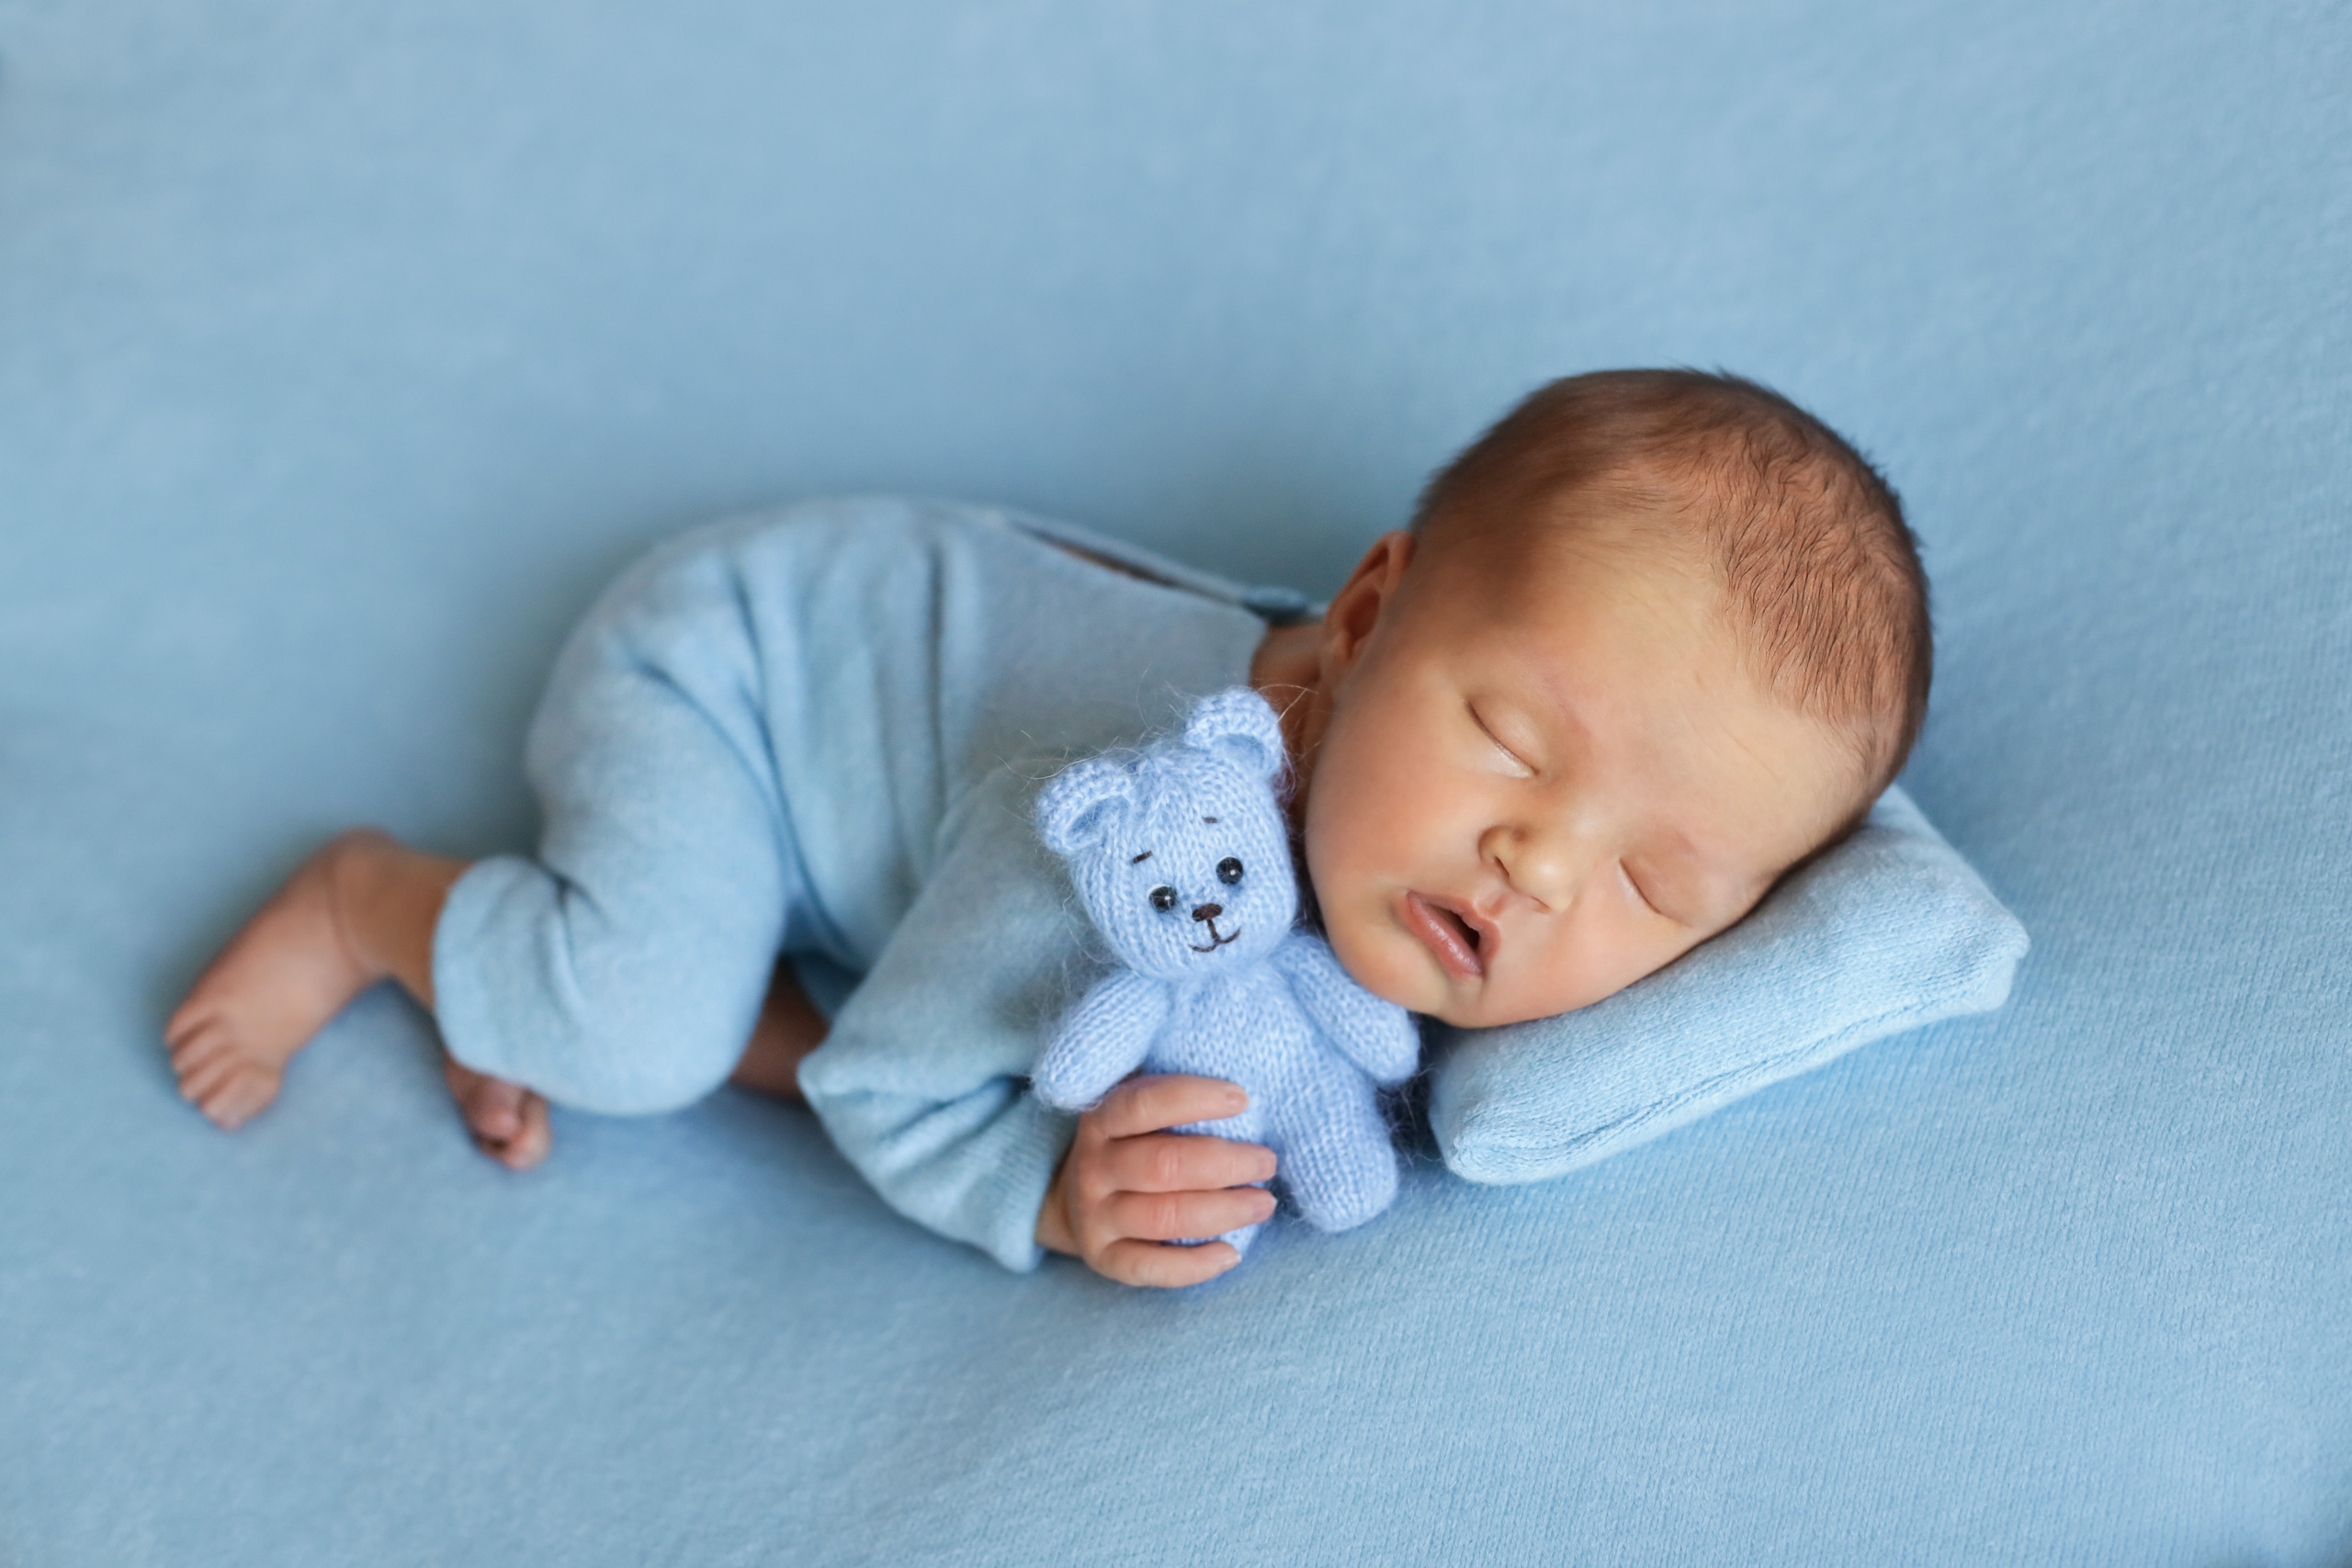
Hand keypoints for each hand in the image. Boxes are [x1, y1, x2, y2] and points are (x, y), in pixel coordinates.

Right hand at [1036, 1074, 1277, 1287]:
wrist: (1071, 1193)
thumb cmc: (1131, 1140)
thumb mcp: (1135, 1106)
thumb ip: (1171, 1092)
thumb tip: (1243, 1085)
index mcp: (1101, 1120)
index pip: (1145, 1104)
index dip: (1195, 1099)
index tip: (1243, 1099)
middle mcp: (1093, 1168)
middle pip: (1165, 1166)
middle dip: (1228, 1164)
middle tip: (1268, 1161)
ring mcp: (1095, 1216)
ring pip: (1165, 1217)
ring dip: (1224, 1211)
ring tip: (1265, 1203)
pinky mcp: (1104, 1258)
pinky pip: (1150, 1268)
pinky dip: (1195, 1265)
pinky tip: (1232, 1253)